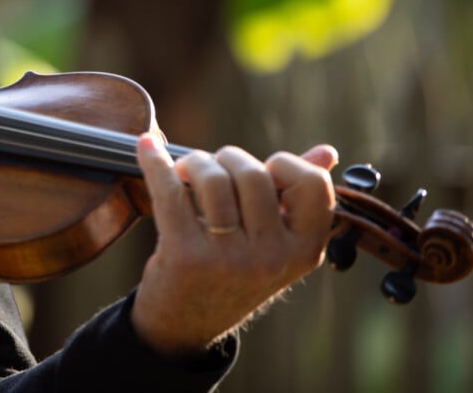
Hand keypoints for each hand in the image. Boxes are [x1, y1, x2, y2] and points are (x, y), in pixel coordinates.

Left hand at [130, 133, 336, 356]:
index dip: (286, 165)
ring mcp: (229, 259)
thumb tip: (326, 152)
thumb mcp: (273, 244)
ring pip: (213, 179)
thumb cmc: (232, 272)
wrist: (185, 324)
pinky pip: (170, 191)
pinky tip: (146, 148)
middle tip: (210, 168)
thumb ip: (297, 199)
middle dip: (226, 159)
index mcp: (304, 251)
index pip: (314, 185)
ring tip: (184, 173)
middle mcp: (272, 258)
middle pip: (253, 174)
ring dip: (193, 164)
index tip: (263, 169)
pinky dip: (154, 162)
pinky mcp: (186, 256)